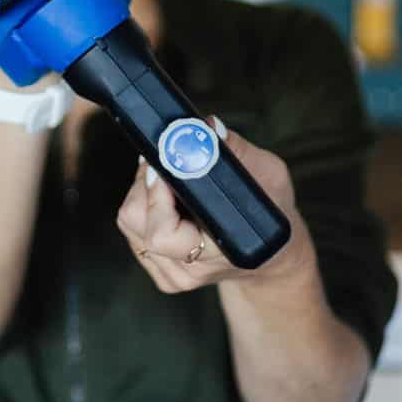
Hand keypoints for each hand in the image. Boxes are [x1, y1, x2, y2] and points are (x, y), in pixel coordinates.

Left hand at [115, 122, 311, 292]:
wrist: (272, 255)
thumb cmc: (272, 214)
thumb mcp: (269, 175)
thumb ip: (237, 150)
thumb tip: (207, 127)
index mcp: (220, 251)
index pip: (163, 234)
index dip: (156, 194)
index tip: (164, 163)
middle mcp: (192, 270)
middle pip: (137, 221)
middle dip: (145, 182)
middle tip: (165, 160)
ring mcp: (173, 275)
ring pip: (130, 222)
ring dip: (142, 191)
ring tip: (168, 176)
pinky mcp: (161, 272)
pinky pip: (132, 230)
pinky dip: (143, 206)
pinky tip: (167, 198)